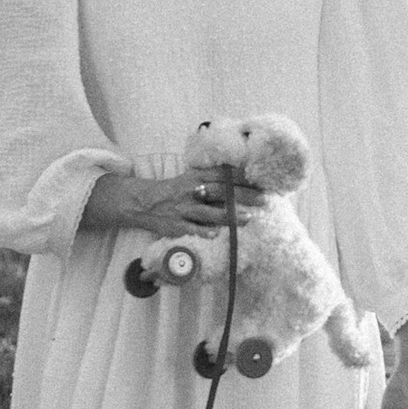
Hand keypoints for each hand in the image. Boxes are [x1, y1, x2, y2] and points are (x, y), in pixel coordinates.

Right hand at [84, 167, 253, 241]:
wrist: (143, 202)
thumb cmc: (175, 191)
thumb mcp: (191, 179)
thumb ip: (212, 180)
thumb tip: (242, 179)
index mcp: (196, 176)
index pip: (223, 174)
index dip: (242, 176)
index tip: (262, 179)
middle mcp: (191, 190)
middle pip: (220, 191)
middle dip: (243, 195)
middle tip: (264, 200)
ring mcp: (183, 208)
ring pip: (208, 212)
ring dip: (229, 215)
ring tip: (248, 219)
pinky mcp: (175, 225)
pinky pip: (190, 228)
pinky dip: (202, 232)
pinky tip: (216, 235)